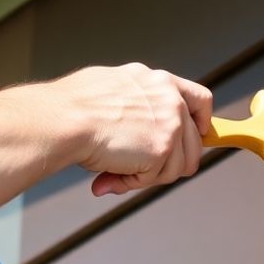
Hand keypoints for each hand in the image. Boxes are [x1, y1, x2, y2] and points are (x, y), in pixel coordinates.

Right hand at [55, 63, 211, 195]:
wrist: (63, 119)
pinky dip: (133, 181)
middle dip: (170, 162)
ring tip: (116, 168)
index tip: (194, 139)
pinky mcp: (162, 148)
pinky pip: (156, 178)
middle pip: (195, 143)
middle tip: (139, 169)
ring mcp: (171, 124)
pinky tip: (112, 172)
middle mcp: (171, 99)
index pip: (201, 100)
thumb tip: (141, 132)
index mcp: (160, 81)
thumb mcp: (114, 89)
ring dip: (149, 174)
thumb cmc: (74, 106)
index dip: (201, 125)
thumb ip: (137, 106)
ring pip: (178, 166)